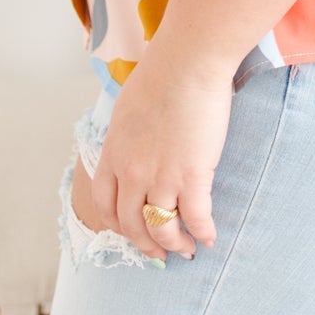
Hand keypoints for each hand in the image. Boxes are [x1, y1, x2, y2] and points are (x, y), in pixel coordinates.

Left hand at [88, 40, 234, 260]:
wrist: (188, 61)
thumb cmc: (162, 73)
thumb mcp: (128, 107)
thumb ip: (128, 135)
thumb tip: (136, 145)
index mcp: (113, 153)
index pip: (105, 204)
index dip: (119, 225)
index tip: (132, 231)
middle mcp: (131, 172)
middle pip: (131, 224)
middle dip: (146, 244)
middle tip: (160, 253)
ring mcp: (161, 177)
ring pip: (162, 228)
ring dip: (175, 244)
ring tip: (186, 249)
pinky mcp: (192, 175)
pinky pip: (196, 218)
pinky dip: (203, 232)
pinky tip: (210, 237)